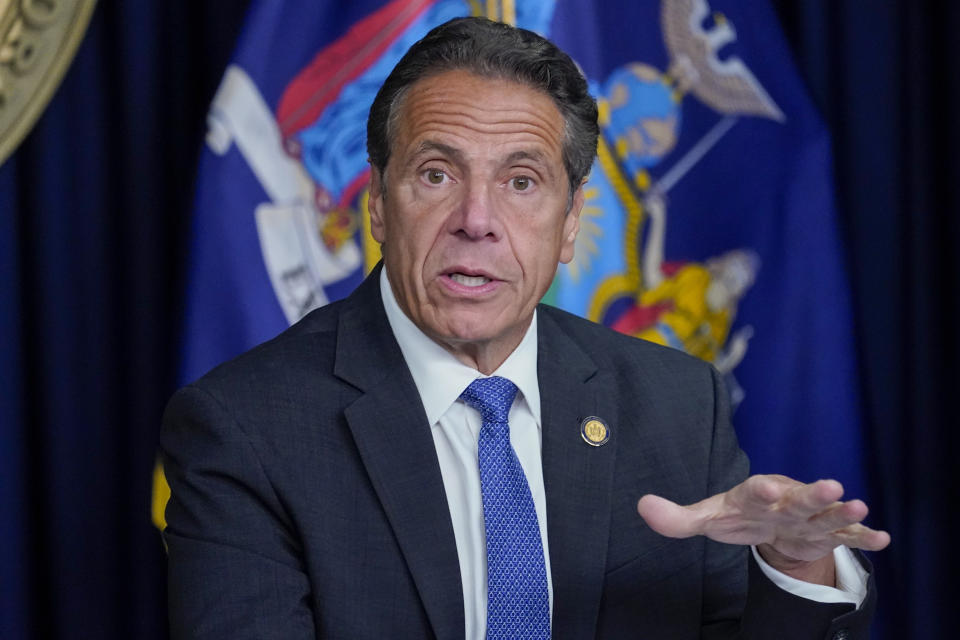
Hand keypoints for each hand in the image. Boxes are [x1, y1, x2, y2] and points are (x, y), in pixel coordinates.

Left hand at [637, 475, 889, 583]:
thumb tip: (642, 507)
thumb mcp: (707, 518)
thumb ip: (676, 517)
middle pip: (800, 497)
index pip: (756, 492)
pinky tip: (883, 539)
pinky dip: (863, 537)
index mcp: (755, 495)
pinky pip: (847, 536)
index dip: (761, 490)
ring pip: (827, 513)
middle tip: (833, 485)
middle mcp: (786, 501)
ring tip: (860, 505)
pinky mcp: (825, 534)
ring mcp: (808, 517)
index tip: (767, 487)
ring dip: (843, 510)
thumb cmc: (737, 514)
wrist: (767, 521)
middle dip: (815, 493)